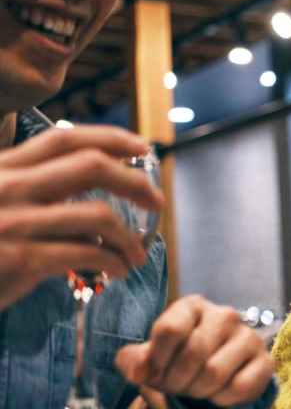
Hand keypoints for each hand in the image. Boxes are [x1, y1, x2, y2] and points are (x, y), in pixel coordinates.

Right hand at [0, 125, 162, 309]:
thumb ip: (33, 197)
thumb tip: (91, 204)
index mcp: (1, 168)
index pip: (63, 138)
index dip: (110, 137)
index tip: (144, 147)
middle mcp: (7, 187)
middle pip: (90, 166)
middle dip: (134, 182)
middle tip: (157, 202)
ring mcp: (12, 222)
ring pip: (97, 215)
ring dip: (128, 238)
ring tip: (136, 255)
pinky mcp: (16, 258)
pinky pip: (84, 254)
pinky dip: (112, 262)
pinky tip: (117, 271)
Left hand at [115, 295, 273, 408]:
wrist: (213, 375)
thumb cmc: (176, 360)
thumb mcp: (147, 357)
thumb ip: (132, 361)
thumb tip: (139, 371)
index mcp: (192, 306)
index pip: (170, 329)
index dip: (154, 361)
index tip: (147, 377)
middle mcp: (225, 315)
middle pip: (193, 354)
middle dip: (175, 381)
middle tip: (172, 389)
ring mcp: (249, 337)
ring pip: (215, 372)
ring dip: (196, 391)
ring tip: (192, 391)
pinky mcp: (266, 362)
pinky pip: (240, 388)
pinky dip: (221, 400)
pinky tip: (216, 395)